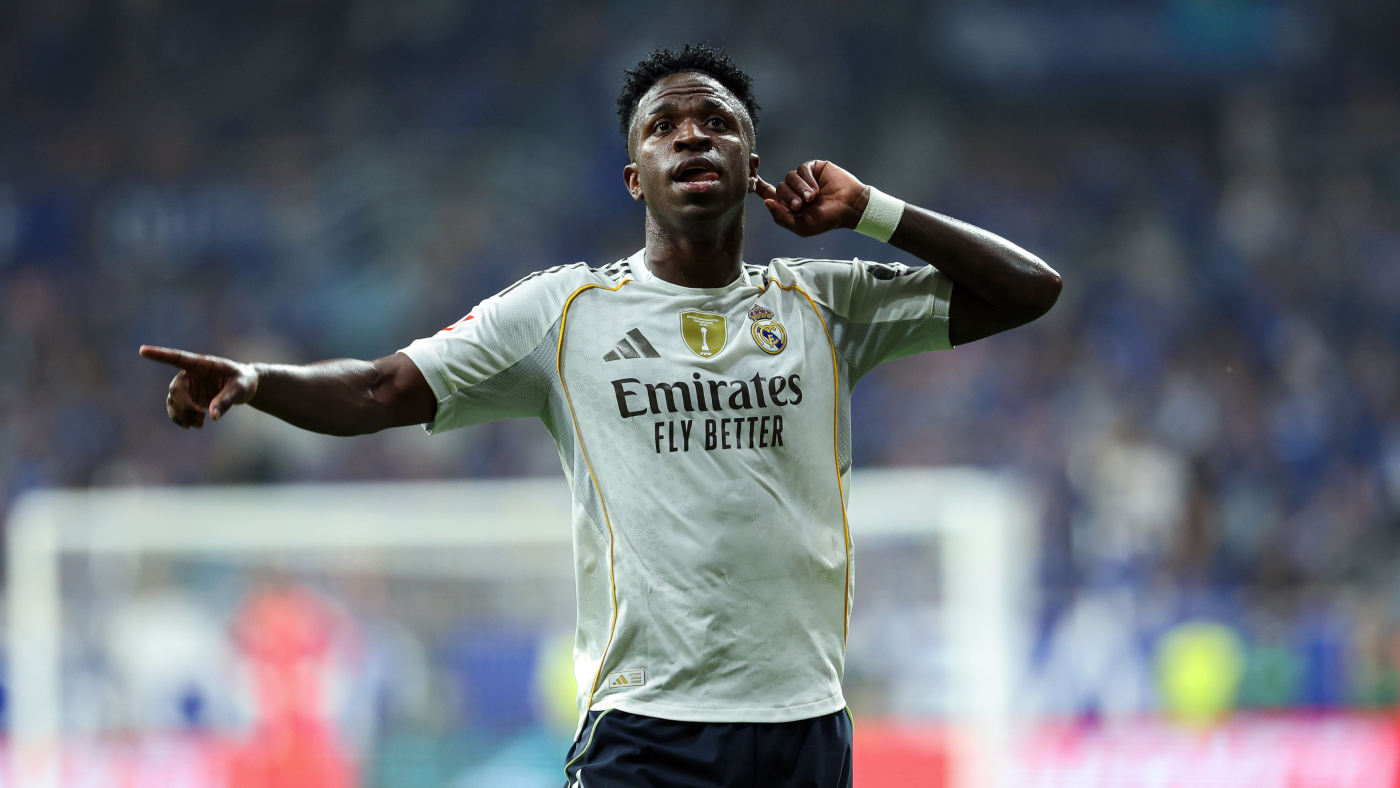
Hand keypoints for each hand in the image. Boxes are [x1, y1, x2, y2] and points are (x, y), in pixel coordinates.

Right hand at [139, 345, 258, 427]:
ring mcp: (188, 387)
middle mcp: (190, 374)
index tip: (142, 350)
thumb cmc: (244, 381)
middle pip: (176, 389)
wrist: (244, 387)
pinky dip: (181, 419)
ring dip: (183, 415)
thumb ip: (227, 399)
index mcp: (201, 364)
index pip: (177, 358)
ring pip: (173, 402)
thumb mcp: (241, 388)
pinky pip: (177, 410)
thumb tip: (213, 416)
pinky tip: (191, 426)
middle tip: (201, 418)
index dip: (159, 355)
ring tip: (201, 424)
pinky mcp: (189, 399)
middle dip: (184, 406)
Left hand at [754, 160, 869, 237]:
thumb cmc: (827, 219)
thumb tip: (766, 202)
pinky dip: (807, 180)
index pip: (767, 193)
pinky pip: (801, 170)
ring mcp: (803, 178)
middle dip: (788, 197)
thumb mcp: (802, 226)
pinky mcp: (812, 168)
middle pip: (779, 188)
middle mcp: (793, 190)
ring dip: (799, 189)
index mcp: (788, 205)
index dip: (757, 186)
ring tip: (812, 197)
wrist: (850, 206)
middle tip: (801, 205)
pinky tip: (817, 188)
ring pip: (789, 178)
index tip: (750, 179)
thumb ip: (782, 217)